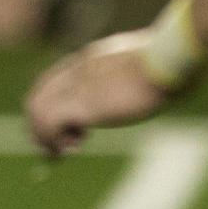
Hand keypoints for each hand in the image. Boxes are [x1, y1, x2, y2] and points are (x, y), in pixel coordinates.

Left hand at [25, 31, 174, 157]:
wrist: (171, 58)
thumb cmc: (171, 62)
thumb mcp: (146, 67)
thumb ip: (136, 74)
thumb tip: (156, 86)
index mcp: (91, 59)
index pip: (53, 81)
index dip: (53, 107)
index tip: (69, 130)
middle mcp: (77, 69)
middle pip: (38, 95)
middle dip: (41, 126)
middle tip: (59, 148)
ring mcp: (78, 85)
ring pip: (36, 109)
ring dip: (45, 136)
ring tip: (67, 150)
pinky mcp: (84, 103)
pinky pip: (49, 122)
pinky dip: (54, 139)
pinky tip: (74, 147)